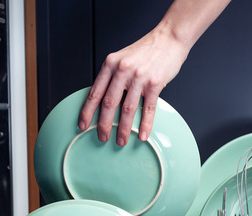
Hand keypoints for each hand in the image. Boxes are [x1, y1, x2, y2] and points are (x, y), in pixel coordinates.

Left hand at [78, 27, 189, 145]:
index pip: (95, 92)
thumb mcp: (122, 58)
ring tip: (121, 140)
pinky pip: (148, 108)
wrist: (169, 39)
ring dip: (123, 129)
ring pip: (127, 109)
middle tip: (102, 138)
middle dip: (104, 125)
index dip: (87, 111)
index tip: (83, 125)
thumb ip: (113, 76)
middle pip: (109, 103)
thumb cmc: (146, 51)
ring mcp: (139, 77)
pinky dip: (145, 124)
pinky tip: (141, 134)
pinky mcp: (154, 83)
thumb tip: (104, 100)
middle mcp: (122, 70)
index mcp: (110, 64)